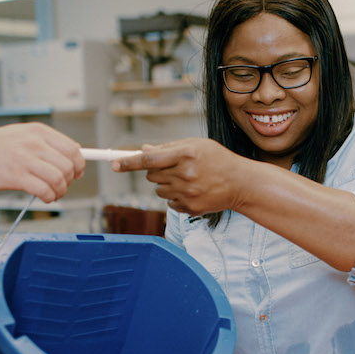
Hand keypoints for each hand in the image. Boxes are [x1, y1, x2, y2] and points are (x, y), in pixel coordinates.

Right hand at [0, 123, 84, 203]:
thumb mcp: (20, 134)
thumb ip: (45, 141)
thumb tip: (73, 150)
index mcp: (37, 131)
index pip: (71, 148)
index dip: (79, 164)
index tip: (78, 173)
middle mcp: (33, 143)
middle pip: (68, 165)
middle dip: (70, 180)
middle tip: (62, 186)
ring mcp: (25, 159)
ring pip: (58, 179)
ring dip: (60, 191)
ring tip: (53, 194)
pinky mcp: (16, 176)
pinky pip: (44, 190)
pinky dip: (49, 197)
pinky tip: (44, 198)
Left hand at [113, 138, 244, 214]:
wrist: (241, 183)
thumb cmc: (217, 159)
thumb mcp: (195, 145)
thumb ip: (167, 148)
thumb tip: (143, 150)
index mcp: (186, 154)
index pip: (149, 159)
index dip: (129, 162)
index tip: (114, 164)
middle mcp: (185, 174)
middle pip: (151, 175)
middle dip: (156, 171)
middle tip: (173, 167)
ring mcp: (188, 193)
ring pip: (158, 190)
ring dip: (166, 184)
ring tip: (186, 179)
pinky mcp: (190, 208)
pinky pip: (169, 202)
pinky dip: (175, 197)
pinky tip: (192, 191)